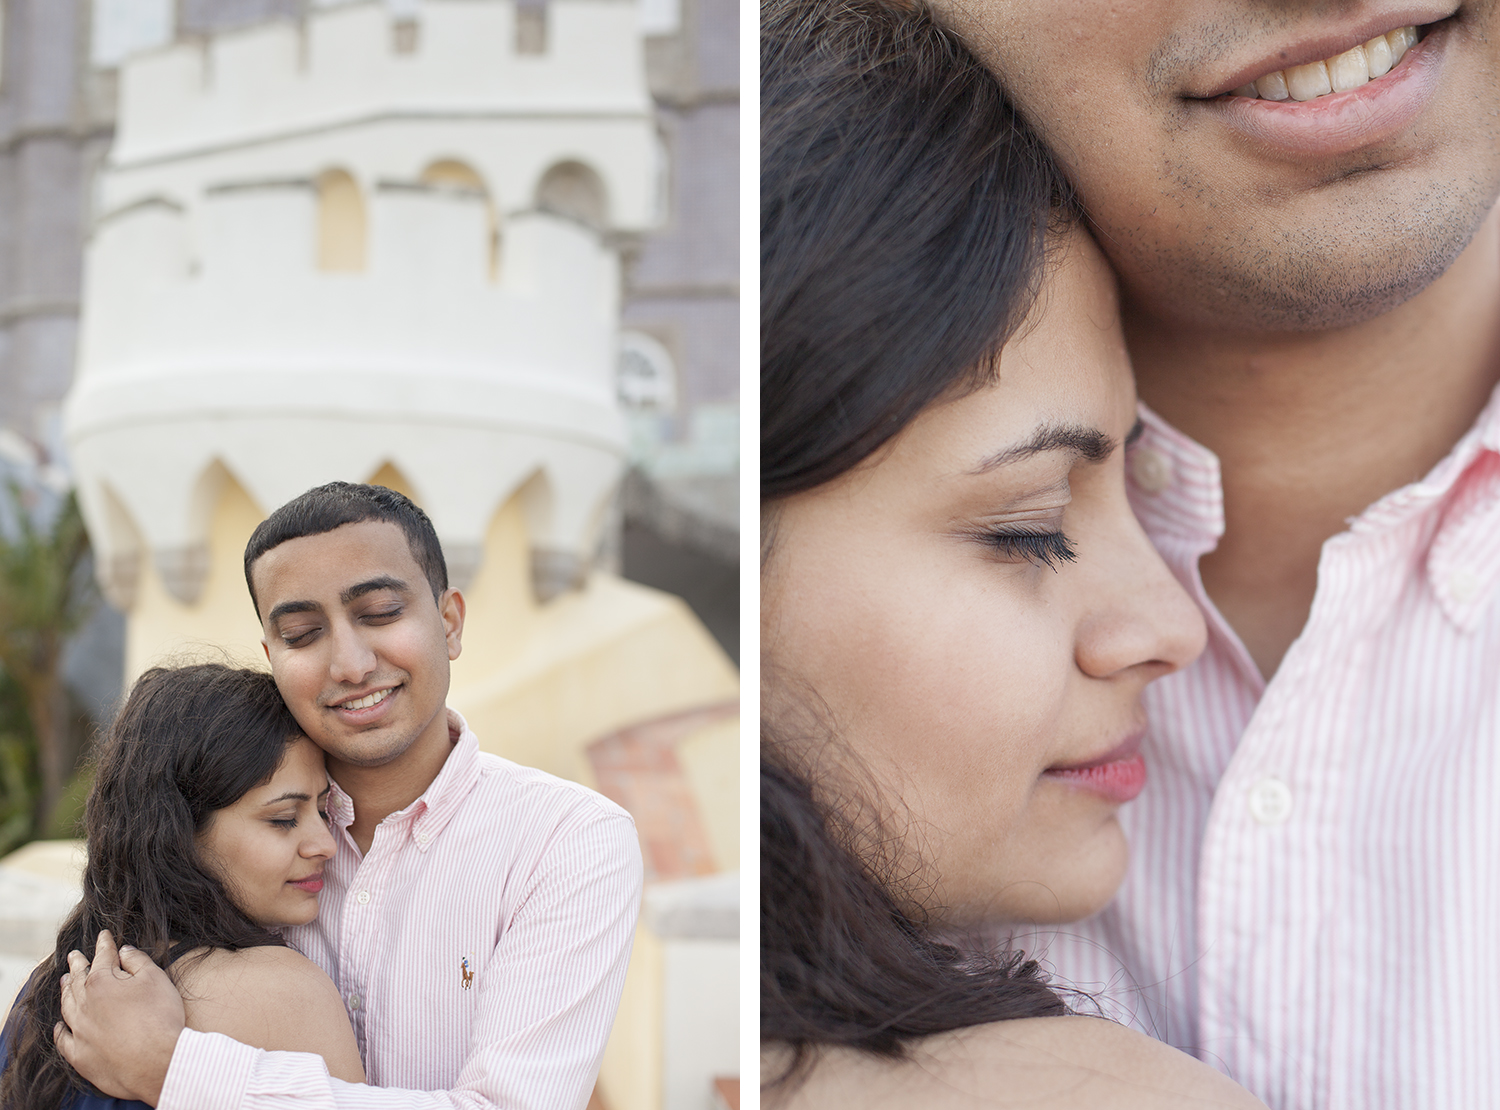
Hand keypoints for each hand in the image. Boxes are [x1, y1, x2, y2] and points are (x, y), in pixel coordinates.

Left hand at [54, 930, 184, 1104]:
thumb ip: (137, 961)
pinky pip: (63, 1040)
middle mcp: (84, 1004)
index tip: (103, 935)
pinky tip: (59, 1026)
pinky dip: (60, 1030)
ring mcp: (79, 1031)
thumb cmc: (160, 1017)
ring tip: (64, 982)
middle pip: (78, 980)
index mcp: (102, 982)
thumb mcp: (156, 979)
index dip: (104, 944)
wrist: (156, 1061)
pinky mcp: (79, 1055)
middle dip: (77, 965)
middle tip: (73, 955)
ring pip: (67, 1007)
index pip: (102, 956)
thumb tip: (124, 951)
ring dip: (65, 992)